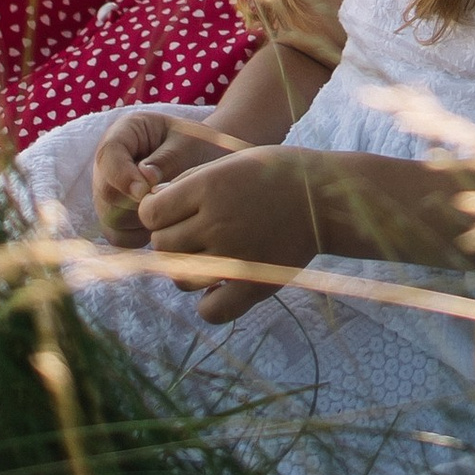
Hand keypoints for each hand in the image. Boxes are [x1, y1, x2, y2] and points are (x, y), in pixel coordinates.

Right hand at [91, 107, 229, 243]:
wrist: (203, 160)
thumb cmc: (197, 145)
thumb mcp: (189, 142)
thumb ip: (167, 159)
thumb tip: (144, 180)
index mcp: (124, 133)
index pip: (108, 155)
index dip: (122, 176)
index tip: (145, 191)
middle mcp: (109, 163)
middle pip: (106, 192)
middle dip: (136, 203)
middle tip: (167, 200)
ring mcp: (110, 190)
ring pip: (111, 218)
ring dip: (140, 220)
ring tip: (170, 207)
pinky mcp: (115, 216)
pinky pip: (118, 236)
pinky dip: (139, 236)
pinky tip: (162, 224)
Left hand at [136, 143, 332, 323]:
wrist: (324, 196)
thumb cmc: (273, 173)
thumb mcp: (228, 163)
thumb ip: (188, 184)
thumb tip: (151, 208)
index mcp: (209, 189)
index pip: (151, 214)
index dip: (155, 212)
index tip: (169, 209)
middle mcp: (217, 223)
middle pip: (162, 246)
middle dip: (169, 238)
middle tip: (191, 231)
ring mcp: (235, 257)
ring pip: (179, 278)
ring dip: (185, 269)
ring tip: (206, 255)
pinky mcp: (254, 285)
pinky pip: (210, 310)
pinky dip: (208, 302)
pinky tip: (219, 285)